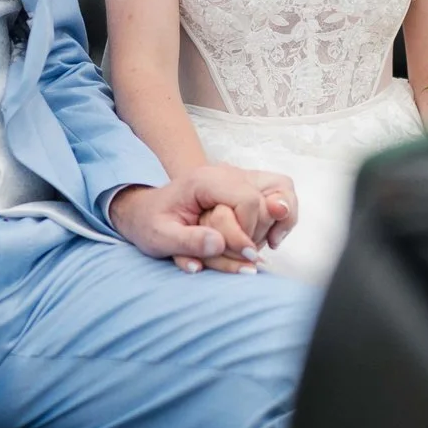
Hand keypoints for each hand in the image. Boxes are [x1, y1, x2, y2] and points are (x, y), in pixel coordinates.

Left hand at [110, 165, 296, 271]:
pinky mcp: (245, 186)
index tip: (240, 255)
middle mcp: (226, 172)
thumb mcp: (159, 238)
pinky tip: (270, 238)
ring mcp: (239, 176)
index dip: (248, 232)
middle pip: (268, 197)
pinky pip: (279, 193)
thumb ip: (188, 242)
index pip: (247, 200)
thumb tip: (219, 244)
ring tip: (267, 244)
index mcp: (205, 181)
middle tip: (242, 253)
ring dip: (280, 220)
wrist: (145, 211)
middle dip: (260, 230)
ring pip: (282, 188)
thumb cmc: (150, 223)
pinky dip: (282, 215)